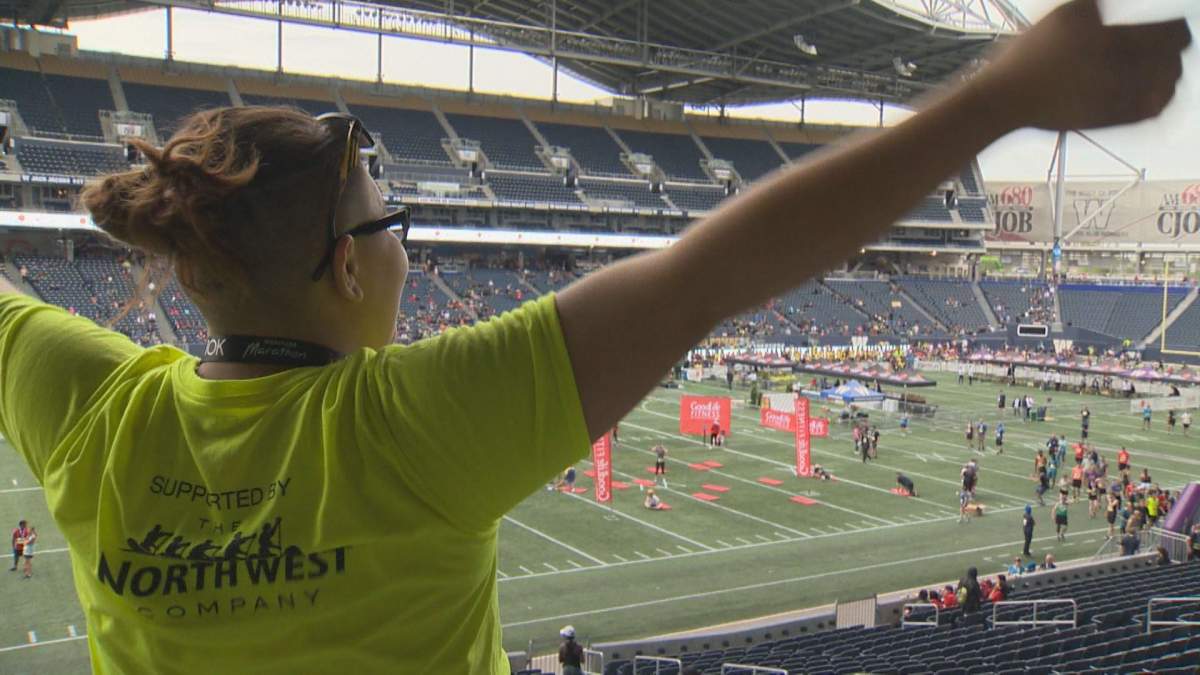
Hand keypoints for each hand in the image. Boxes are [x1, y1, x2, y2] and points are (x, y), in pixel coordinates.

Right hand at [977, 0, 1190, 130]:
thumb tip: (1121, 3)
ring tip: (1157, 64)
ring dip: (1168, 71)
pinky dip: (1159, 96)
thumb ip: (1102, 3)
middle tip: (1162, 41)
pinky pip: (1151, 109)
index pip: (1173, 31)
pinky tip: (1151, 89)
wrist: (1009, 98)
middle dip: (1172, 47)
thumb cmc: (1033, 53)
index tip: (1167, 20)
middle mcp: (1128, 72)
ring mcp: (1121, 99)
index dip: (1174, 24)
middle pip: (1174, 59)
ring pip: (1168, 85)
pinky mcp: (1112, 120)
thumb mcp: (1069, 13)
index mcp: (1120, 42)